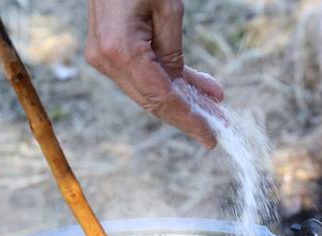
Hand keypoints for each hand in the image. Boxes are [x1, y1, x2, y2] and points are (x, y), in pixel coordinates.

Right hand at [86, 0, 223, 147]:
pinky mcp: (108, 52)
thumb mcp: (167, 10)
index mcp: (120, 51)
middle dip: (186, 116)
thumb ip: (173, 53)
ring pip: (148, 92)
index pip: (160, 98)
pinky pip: (142, 76)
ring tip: (213, 109)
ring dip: (181, 101)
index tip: (211, 137)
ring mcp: (104, 58)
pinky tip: (196, 89)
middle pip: (152, 102)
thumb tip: (180, 89)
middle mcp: (107, 61)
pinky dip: (167, 83)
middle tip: (217, 129)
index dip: (187, 120)